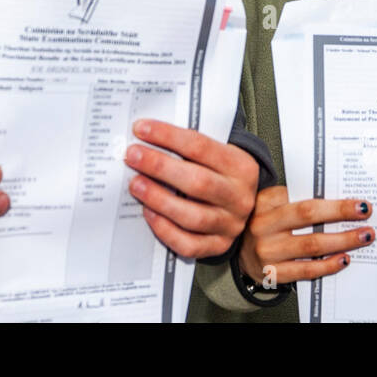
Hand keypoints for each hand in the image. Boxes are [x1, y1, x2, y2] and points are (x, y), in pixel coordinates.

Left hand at [124, 119, 258, 258]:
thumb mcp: (216, 155)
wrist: (244, 206)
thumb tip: (146, 137)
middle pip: (197, 182)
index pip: (201, 147)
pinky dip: (165, 229)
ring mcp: (230, 225)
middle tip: (132, 156)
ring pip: (192, 216)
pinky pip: (188, 244)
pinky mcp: (218, 246)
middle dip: (159, 167)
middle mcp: (239, 197)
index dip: (168, 136)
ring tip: (135, 185)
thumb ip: (187, 148)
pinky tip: (148, 213)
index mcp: (241, 167)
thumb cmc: (219, 174)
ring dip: (159, 199)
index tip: (141, 129)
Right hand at [238, 185, 374, 287]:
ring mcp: (267, 251)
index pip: (302, 196)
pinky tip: (344, 259)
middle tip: (365, 213)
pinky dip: (328, 265)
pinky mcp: (272, 273)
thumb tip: (339, 201)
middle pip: (308, 215)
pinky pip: (306, 270)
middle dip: (341, 213)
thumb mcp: (271, 205)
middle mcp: (263, 225)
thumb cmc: (264, 224)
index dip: (333, 200)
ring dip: (342, 240)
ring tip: (363, 236)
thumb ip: (296, 198)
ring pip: (311, 244)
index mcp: (264, 202)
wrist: (240, 253)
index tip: (358, 202)